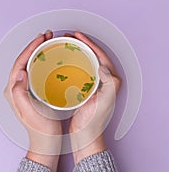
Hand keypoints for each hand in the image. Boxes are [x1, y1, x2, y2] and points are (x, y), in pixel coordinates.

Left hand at [4, 30, 61, 171]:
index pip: (19, 63)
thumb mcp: (31, 112)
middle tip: (47, 36)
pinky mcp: (32, 92)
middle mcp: (16, 88)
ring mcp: (24, 90)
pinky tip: (52, 58)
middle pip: (23, 60)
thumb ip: (20, 93)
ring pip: (29, 64)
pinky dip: (42, 61)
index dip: (30, 48)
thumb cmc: (41, 130)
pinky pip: (35, 71)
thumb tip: (20, 72)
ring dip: (38, 52)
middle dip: (34, 46)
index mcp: (13, 91)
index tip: (41, 39)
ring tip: (49, 42)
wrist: (46, 142)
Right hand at [68, 31, 120, 163]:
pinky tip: (62, 63)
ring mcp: (93, 85)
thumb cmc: (94, 121)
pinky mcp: (84, 90)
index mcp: (110, 80)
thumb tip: (103, 65)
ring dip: (76, 52)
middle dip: (81, 44)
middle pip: (92, 56)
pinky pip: (78, 71)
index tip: (77, 35)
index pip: (100, 54)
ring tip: (65, 46)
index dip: (89, 42)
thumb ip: (110, 82)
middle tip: (69, 37)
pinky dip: (71, 64)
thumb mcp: (105, 101)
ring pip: (85, 62)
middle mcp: (103, 80)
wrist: (85, 136)